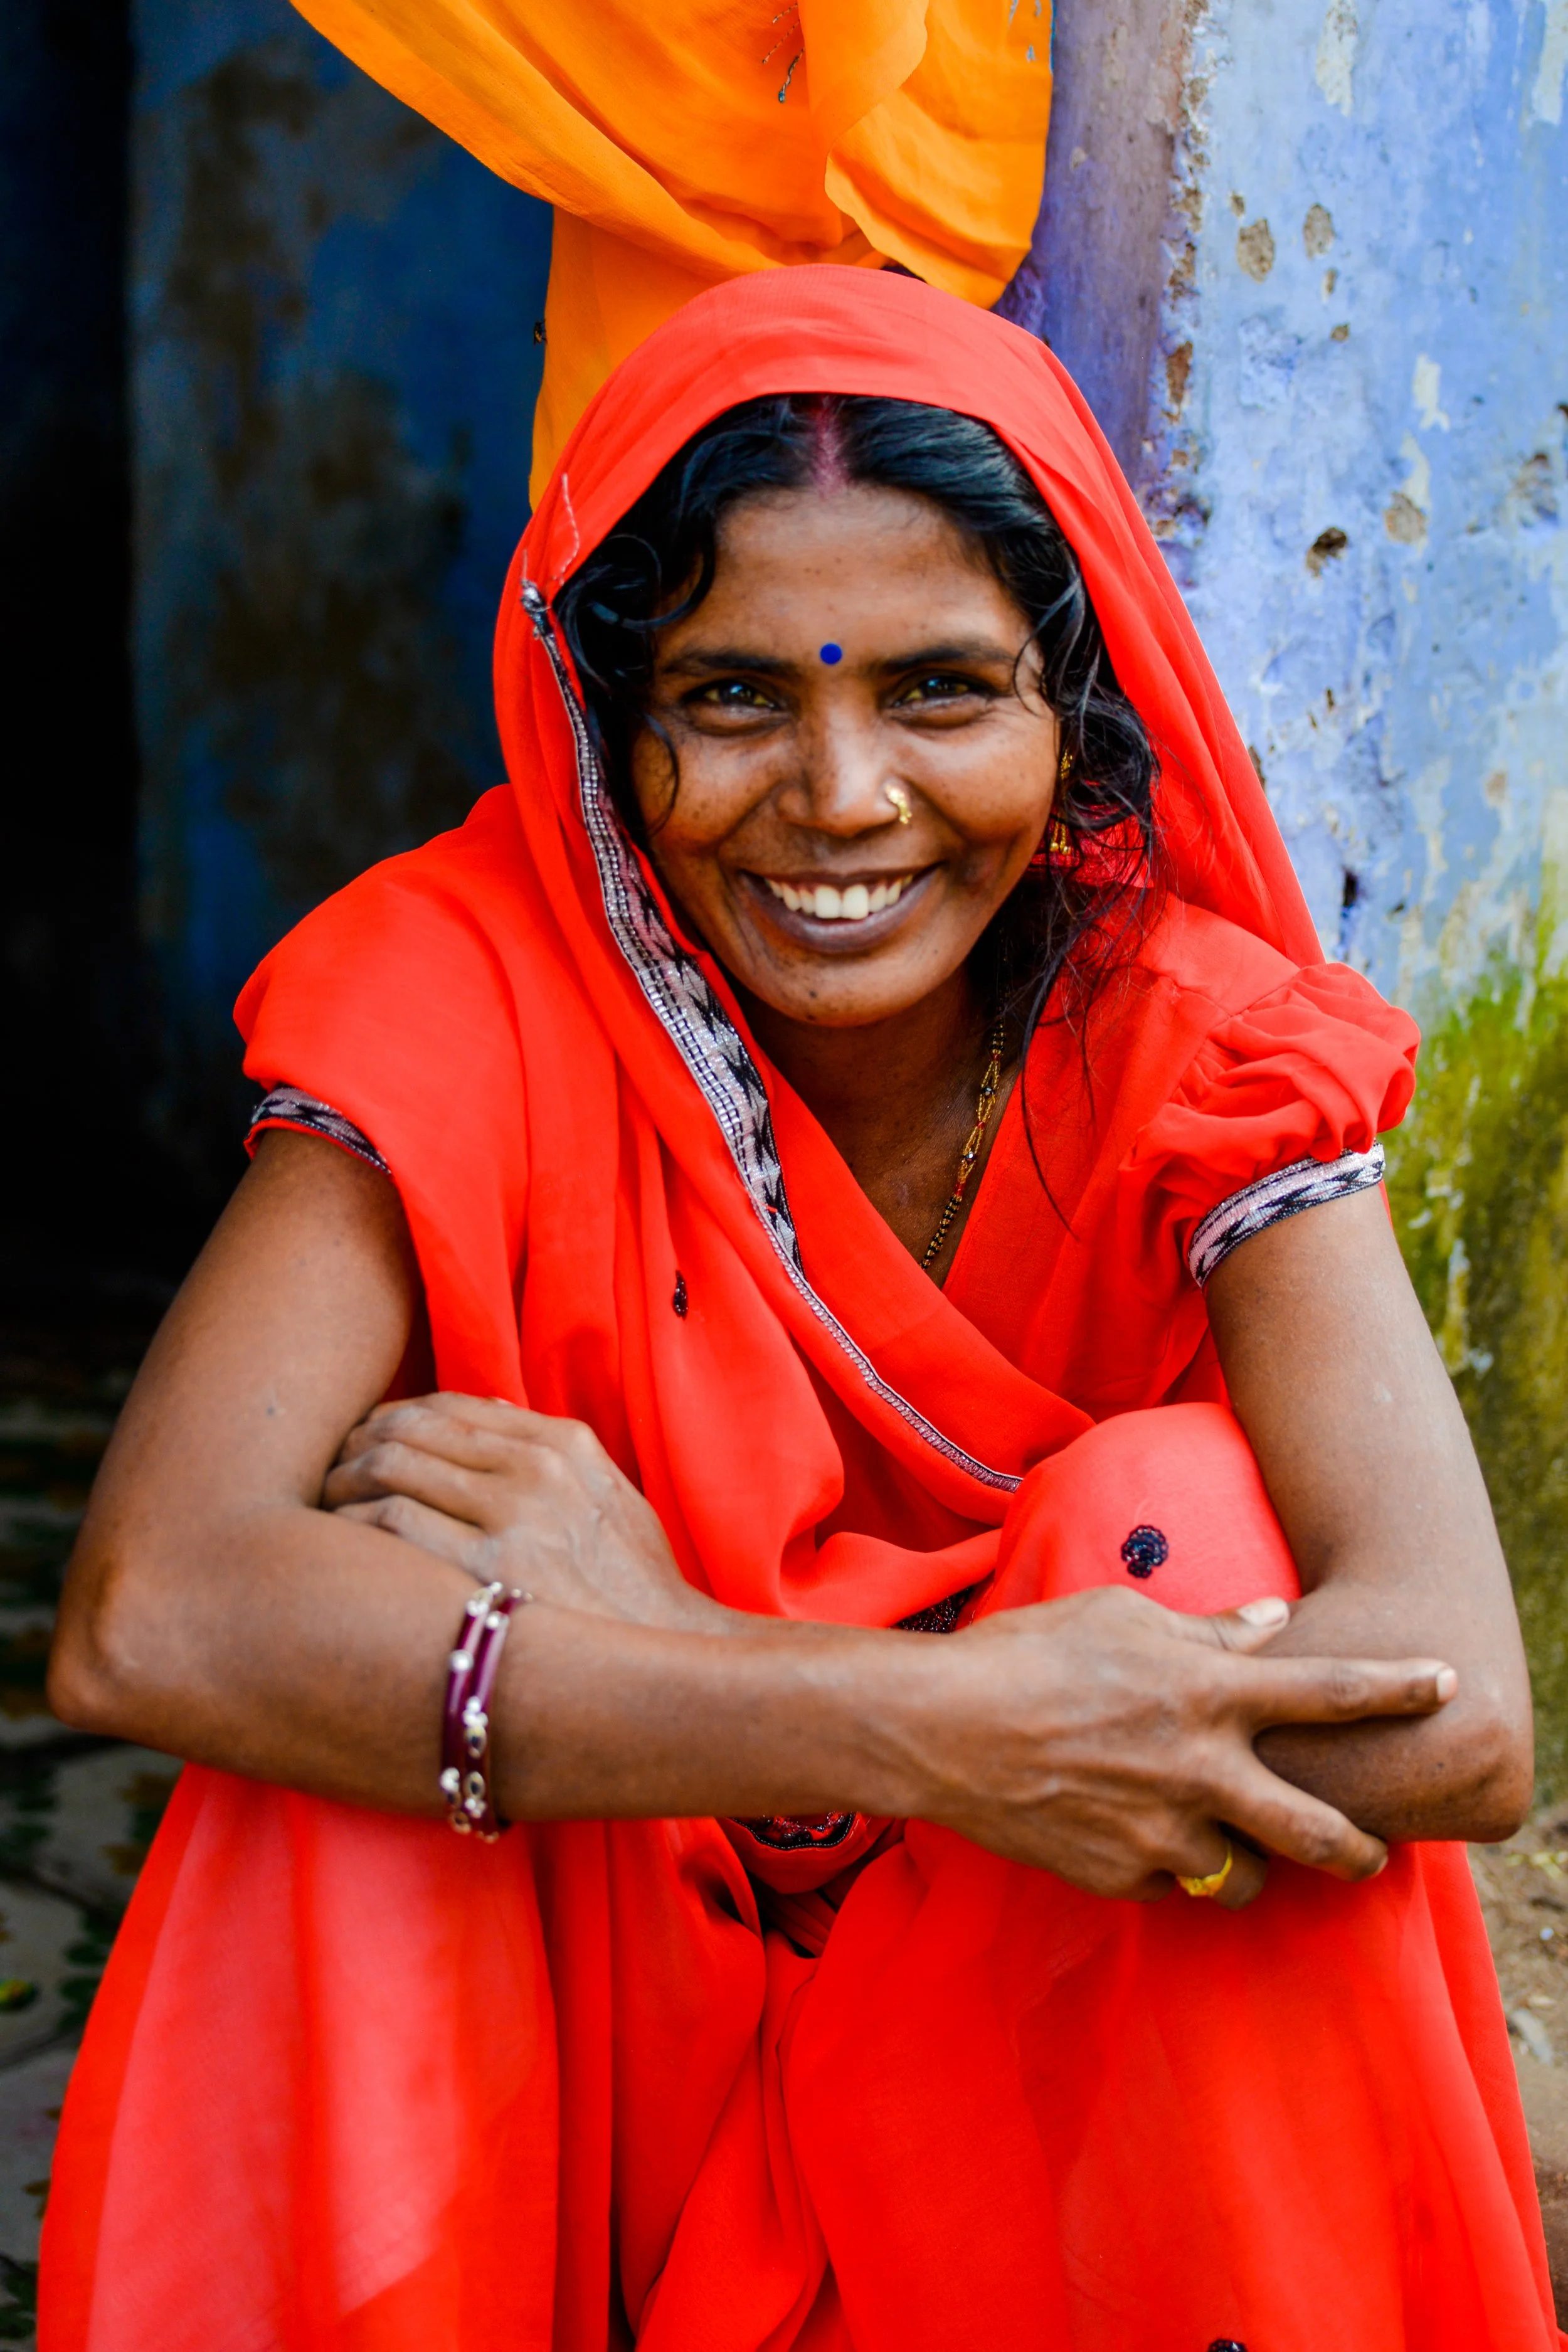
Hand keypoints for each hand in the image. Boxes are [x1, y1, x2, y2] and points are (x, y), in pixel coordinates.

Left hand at [323, 1394, 719, 1633]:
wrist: (672, 1657)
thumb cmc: (634, 1589)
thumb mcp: (610, 1499)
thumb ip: (553, 1455)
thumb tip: (487, 1412)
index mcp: (563, 1444)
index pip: (450, 1405)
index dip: (391, 1418)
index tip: (362, 1443)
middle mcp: (537, 1467)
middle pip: (411, 1428)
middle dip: (355, 1446)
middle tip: (325, 1474)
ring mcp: (514, 1515)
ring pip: (392, 1465)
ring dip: (343, 1481)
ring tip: (320, 1508)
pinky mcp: (489, 1570)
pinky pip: (392, 1521)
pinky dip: (352, 1524)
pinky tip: (338, 1546)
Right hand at [909, 1588, 1458, 1908]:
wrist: (942, 1730)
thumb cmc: (1028, 1654)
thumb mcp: (1120, 1618)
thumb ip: (1206, 1631)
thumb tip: (1270, 1624)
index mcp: (1207, 1692)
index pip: (1330, 1690)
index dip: (1398, 1687)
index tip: (1446, 1682)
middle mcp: (1201, 1769)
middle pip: (1319, 1831)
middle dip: (1359, 1849)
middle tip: (1370, 1853)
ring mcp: (1164, 1833)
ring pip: (1248, 1878)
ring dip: (1250, 1864)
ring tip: (1226, 1842)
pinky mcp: (1122, 1878)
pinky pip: (1172, 1884)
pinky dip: (1167, 1865)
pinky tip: (1131, 1831)